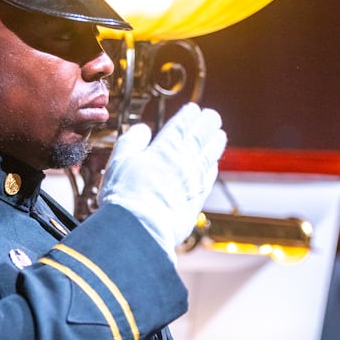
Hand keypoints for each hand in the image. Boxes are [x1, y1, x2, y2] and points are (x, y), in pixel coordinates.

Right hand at [97, 103, 226, 257]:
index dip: (189, 116)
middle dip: (208, 124)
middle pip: (200, 138)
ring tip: (220, 135)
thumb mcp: (119, 161)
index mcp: (164, 150)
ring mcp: (192, 183)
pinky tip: (213, 165)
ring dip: (215, 144)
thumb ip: (132, 142)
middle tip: (213, 116)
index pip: (181, 126)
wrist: (139, 230)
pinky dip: (212, 168)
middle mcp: (182, 164)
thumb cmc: (125, 197)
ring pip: (208, 157)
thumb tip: (143, 129)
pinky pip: (208, 180)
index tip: (194, 109)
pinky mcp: (196, 201)